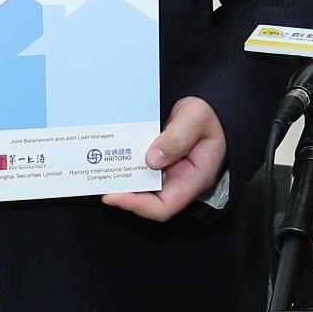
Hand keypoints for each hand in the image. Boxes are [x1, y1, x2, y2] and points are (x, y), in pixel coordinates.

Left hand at [107, 97, 225, 221]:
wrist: (212, 105)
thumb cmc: (211, 114)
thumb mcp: (197, 118)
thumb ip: (178, 137)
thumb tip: (152, 159)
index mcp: (194, 179)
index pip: (164, 206)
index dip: (137, 206)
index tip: (114, 196)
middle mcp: (179, 181)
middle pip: (147, 199)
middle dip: (123, 192)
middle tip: (100, 178)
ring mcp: (167, 172)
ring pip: (140, 185)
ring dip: (121, 177)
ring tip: (100, 166)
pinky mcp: (158, 161)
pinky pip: (139, 168)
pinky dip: (125, 162)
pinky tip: (111, 153)